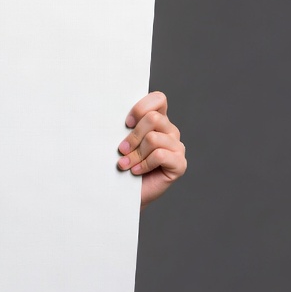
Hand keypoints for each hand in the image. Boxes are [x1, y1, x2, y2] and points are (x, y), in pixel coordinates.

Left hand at [117, 91, 185, 207]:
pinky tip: (137, 171)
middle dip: (133, 136)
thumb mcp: (122, 140)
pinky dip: (144, 164)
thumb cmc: (122, 163)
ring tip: (125, 164)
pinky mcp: (179, 164)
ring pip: (153, 138)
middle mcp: (170, 131)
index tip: (126, 123)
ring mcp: (177, 147)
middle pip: (153, 118)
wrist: (124, 193)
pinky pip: (160, 155)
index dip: (141, 108)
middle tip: (121, 150)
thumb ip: (125, 126)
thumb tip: (111, 113)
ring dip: (135, 153)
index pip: (159, 99)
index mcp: (159, 120)